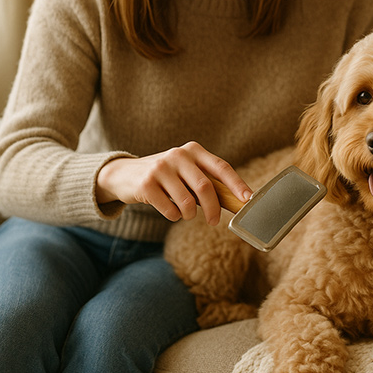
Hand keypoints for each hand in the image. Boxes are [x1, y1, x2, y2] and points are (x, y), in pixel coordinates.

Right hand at [95, 141, 251, 225]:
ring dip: (189, 215)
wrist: (124, 174)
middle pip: (205, 187)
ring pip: (187, 202)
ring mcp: (161, 168)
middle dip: (213, 209)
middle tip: (214, 221)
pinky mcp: (146, 184)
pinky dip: (173, 216)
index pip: (221, 167)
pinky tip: (169, 211)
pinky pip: (170, 209)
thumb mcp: (185, 172)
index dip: (236, 184)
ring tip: (185, 214)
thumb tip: (235, 201)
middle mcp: (178, 155)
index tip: (247, 199)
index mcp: (193, 150)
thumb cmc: (164, 177)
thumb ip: (206, 182)